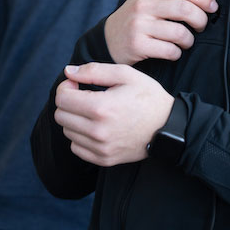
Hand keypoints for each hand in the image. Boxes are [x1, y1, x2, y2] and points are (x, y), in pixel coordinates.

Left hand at [55, 62, 173, 166]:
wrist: (168, 127)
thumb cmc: (147, 96)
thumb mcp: (125, 74)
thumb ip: (93, 71)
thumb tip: (68, 72)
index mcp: (101, 107)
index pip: (62, 98)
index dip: (66, 86)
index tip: (77, 83)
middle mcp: (97, 131)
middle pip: (61, 115)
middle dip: (68, 101)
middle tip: (83, 95)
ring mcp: (100, 148)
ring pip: (67, 131)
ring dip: (74, 118)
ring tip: (92, 110)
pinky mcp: (104, 159)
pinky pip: (76, 147)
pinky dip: (80, 135)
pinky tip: (95, 126)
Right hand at [104, 0, 217, 64]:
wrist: (107, 39)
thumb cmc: (132, 17)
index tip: (212, 6)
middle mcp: (144, 6)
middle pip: (185, 9)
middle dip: (201, 20)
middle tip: (201, 26)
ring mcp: (140, 26)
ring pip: (179, 33)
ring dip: (189, 40)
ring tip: (186, 41)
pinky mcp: (138, 45)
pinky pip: (169, 51)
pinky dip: (176, 53)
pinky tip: (173, 51)